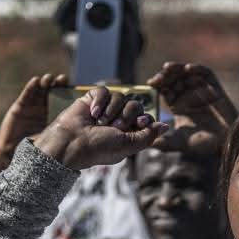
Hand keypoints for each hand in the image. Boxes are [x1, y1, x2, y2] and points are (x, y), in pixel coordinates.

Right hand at [0, 73, 69, 178]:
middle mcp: (43, 108)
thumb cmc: (40, 150)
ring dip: (44, 82)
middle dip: (57, 84)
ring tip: (50, 78)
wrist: (17, 155)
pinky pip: (25, 95)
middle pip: (52, 91)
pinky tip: (36, 81)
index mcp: (54, 114)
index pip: (63, 99)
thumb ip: (71, 131)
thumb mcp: (58, 139)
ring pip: (39, 90)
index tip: (76, 86)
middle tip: (64, 79)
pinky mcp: (18, 108)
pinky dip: (30, 87)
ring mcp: (30, 107)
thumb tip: (93, 128)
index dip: (68, 91)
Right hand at [34, 87, 168, 170]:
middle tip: (114, 127)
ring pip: (120, 96)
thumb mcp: (129, 145)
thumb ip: (149, 135)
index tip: (137, 124)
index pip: (146, 117)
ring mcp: (106, 108)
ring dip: (111, 111)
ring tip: (100, 123)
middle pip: (136, 104)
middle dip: (126, 115)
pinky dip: (100, 101)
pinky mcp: (93, 99)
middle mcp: (119, 119)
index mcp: (129, 132)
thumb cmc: (99, 148)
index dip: (143, 118)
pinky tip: (92, 113)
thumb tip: (166, 125)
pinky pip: (104, 90)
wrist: (72, 142)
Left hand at [147, 62, 237, 157]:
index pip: (164, 89)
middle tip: (158, 76)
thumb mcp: (180, 142)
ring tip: (168, 68)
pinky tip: (188, 68)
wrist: (226, 143)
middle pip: (174, 78)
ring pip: (186, 73)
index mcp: (178, 106)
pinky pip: (205, 73)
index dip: (157, 84)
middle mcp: (188, 96)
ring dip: (177, 68)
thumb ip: (164, 142)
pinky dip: (196, 68)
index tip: (151, 83)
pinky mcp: (214, 88)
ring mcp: (202, 90)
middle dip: (165, 75)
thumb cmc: (203, 144)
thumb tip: (148, 143)